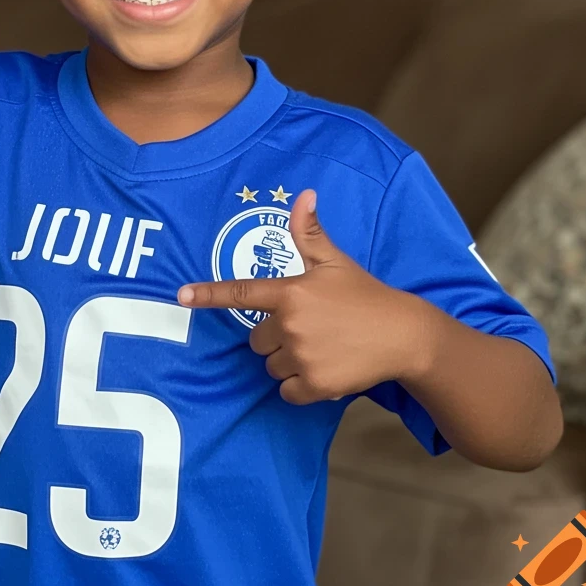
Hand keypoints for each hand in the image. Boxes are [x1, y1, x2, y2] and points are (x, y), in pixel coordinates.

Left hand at [178, 190, 427, 404]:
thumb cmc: (365, 294)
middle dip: (276, 337)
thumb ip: (310, 233)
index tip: (182, 296)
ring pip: (272, 366)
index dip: (209, 295)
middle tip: (311, 328)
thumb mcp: (336, 261)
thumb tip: (304, 194)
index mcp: (291, 292)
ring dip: (289, 361)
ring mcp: (303, 356)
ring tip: (322, 347)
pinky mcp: (316, 385)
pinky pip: (288, 391)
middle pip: (257, 340)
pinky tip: (325, 368)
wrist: (404, 335)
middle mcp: (291, 324)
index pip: (242, 292)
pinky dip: (301, 386)